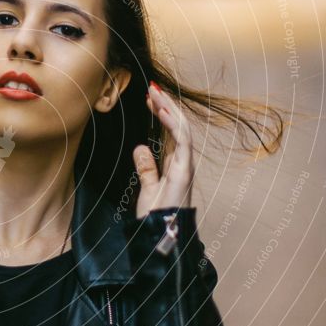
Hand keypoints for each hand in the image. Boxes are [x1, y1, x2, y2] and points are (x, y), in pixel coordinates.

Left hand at [132, 81, 193, 218]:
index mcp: (175, 165)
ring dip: (169, 109)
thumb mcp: (146, 188)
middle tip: (153, 88)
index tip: (150, 99)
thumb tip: (140, 148)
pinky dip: (173, 125)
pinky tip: (163, 111)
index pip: (171, 133)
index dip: (163, 114)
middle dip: (166, 105)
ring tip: (156, 93)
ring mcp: (185, 166)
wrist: (161, 237)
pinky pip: (182, 142)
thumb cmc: (155, 217)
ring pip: (182, 129)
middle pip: (177, 127)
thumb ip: (146, 168)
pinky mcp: (184, 172)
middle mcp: (183, 163)